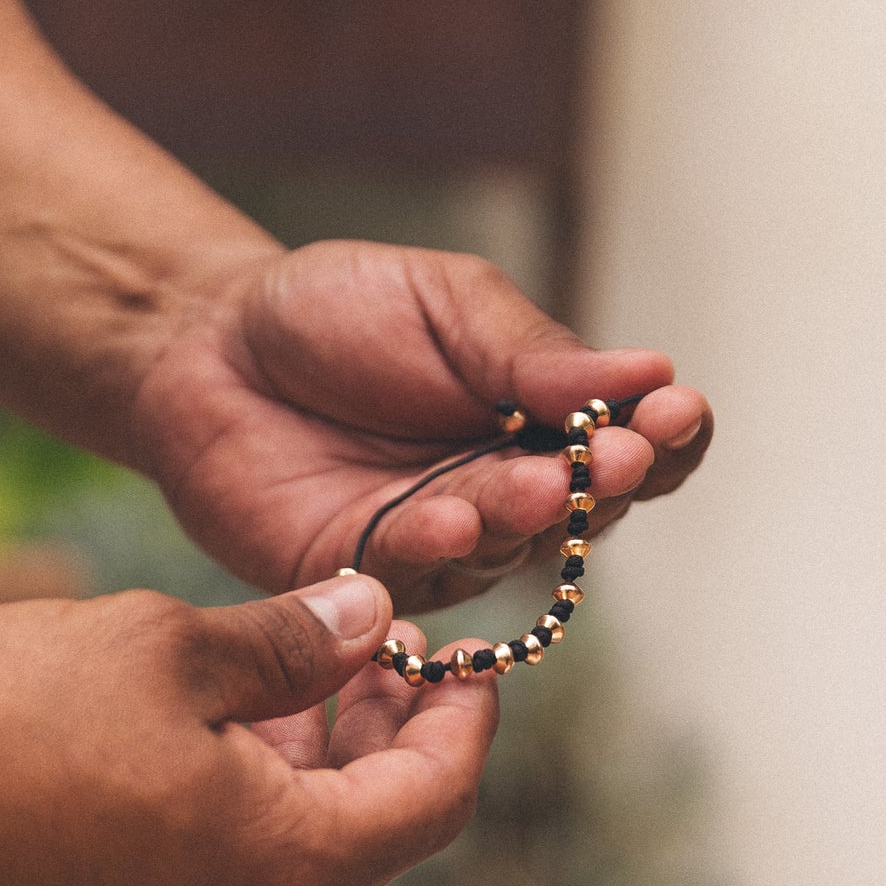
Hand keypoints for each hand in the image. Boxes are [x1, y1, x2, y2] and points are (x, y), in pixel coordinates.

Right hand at [0, 574, 496, 885]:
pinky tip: (193, 760)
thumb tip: (367, 616)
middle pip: (363, 842)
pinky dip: (233, 830)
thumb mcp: (166, 647)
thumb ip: (291, 640)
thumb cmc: (11, 724)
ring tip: (280, 693)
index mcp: (290, 868)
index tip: (457, 660)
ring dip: (303, 786)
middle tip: (367, 660)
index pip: (435, 800)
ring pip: (282, 872)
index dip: (462, 720)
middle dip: (379, 745)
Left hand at [132, 240, 711, 615]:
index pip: (632, 447)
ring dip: (526, 519)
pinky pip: (413, 574)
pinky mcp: (368, 580)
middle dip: (609, 486)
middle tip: (623, 458)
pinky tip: (451, 517)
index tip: (678, 411)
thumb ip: (532, 352)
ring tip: (540, 485)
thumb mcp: (448, 304)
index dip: (665, 438)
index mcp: (544, 426)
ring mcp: (443, 548)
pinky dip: (436, 547)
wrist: (208, 344)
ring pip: (507, 550)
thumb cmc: (336, 315)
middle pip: (587, 513)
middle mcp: (507, 498)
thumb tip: (648, 370)